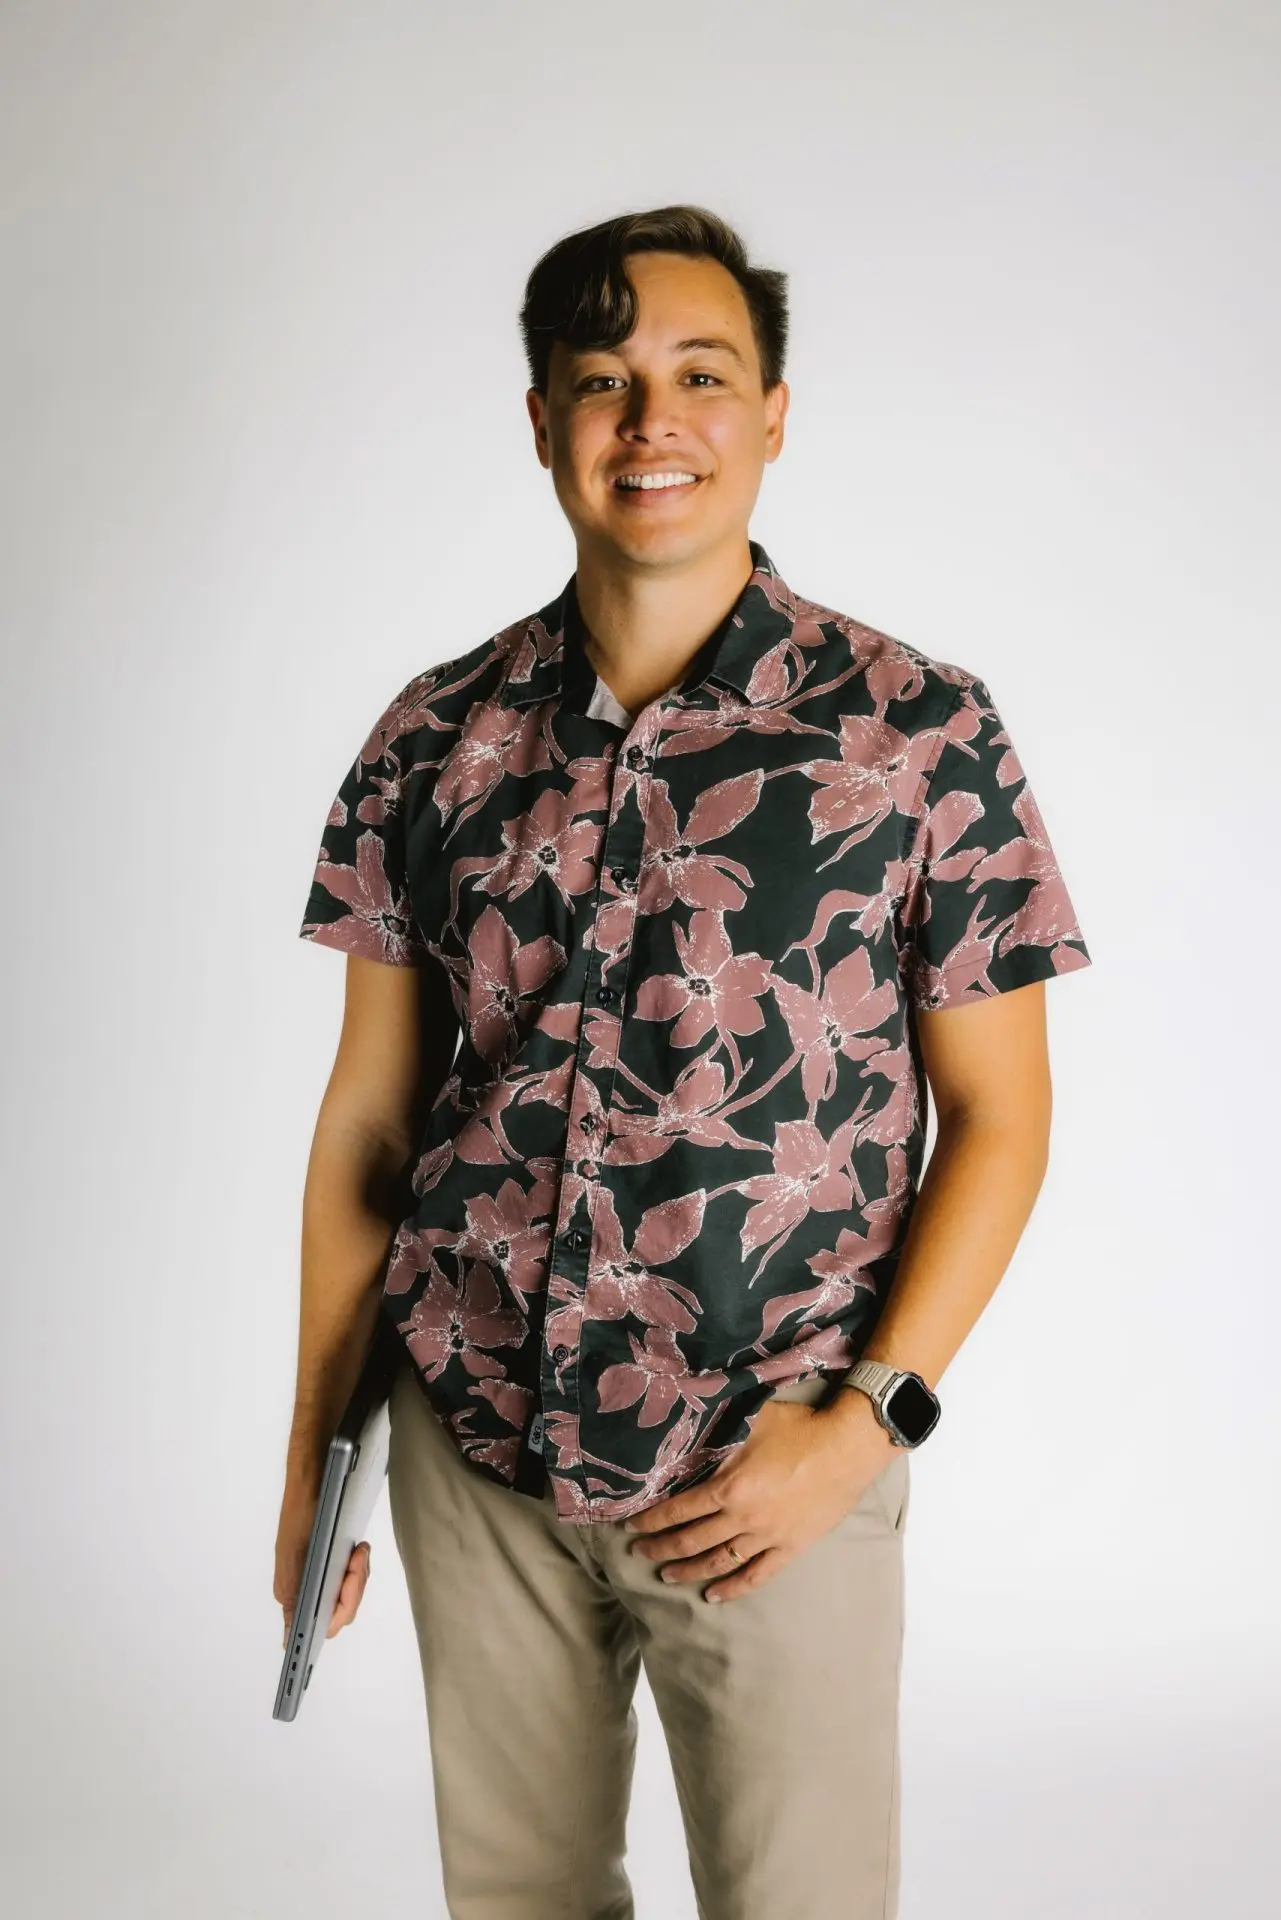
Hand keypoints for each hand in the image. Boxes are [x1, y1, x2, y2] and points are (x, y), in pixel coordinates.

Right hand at [274, 1470, 372, 1647]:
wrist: (311, 1477)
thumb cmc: (300, 1512)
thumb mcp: (292, 1558)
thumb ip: (294, 1601)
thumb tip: (289, 1640)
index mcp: (293, 1595)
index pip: (325, 1624)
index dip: (340, 1611)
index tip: (350, 1586)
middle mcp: (307, 1590)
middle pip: (342, 1609)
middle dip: (355, 1587)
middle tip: (358, 1559)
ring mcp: (321, 1576)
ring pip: (349, 1592)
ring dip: (359, 1574)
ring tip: (359, 1551)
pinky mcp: (332, 1561)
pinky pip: (351, 1575)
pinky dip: (357, 1565)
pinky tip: (358, 1550)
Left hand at [624, 1390, 898, 1602]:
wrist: (847, 1448)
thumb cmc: (799, 1428)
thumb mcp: (750, 1420)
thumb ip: (718, 1430)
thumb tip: (686, 1427)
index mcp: (730, 1488)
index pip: (679, 1510)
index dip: (652, 1520)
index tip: (632, 1526)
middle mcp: (744, 1518)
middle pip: (692, 1541)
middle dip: (661, 1548)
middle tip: (639, 1552)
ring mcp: (767, 1537)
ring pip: (719, 1562)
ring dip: (689, 1570)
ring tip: (667, 1575)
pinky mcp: (790, 1547)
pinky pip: (756, 1575)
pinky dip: (733, 1588)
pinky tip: (713, 1595)